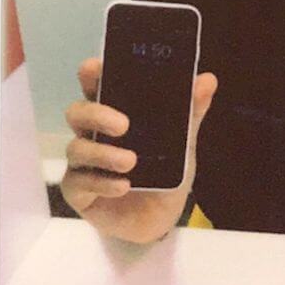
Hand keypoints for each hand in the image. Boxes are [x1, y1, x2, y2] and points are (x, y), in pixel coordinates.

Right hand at [60, 57, 217, 243]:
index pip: (95, 87)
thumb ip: (191, 112)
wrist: (162, 217)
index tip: (94, 68)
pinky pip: (79, 183)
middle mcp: (93, 134)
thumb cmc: (165, 172)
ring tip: (131, 162)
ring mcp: (82, 163)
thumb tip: (208, 80)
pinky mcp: (79, 191)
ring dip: (104, 153)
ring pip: (77, 148)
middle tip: (124, 124)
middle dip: (96, 114)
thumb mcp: (183, 142)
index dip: (91, 75)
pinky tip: (122, 186)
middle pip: (77, 113)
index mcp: (114, 113)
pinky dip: (102, 183)